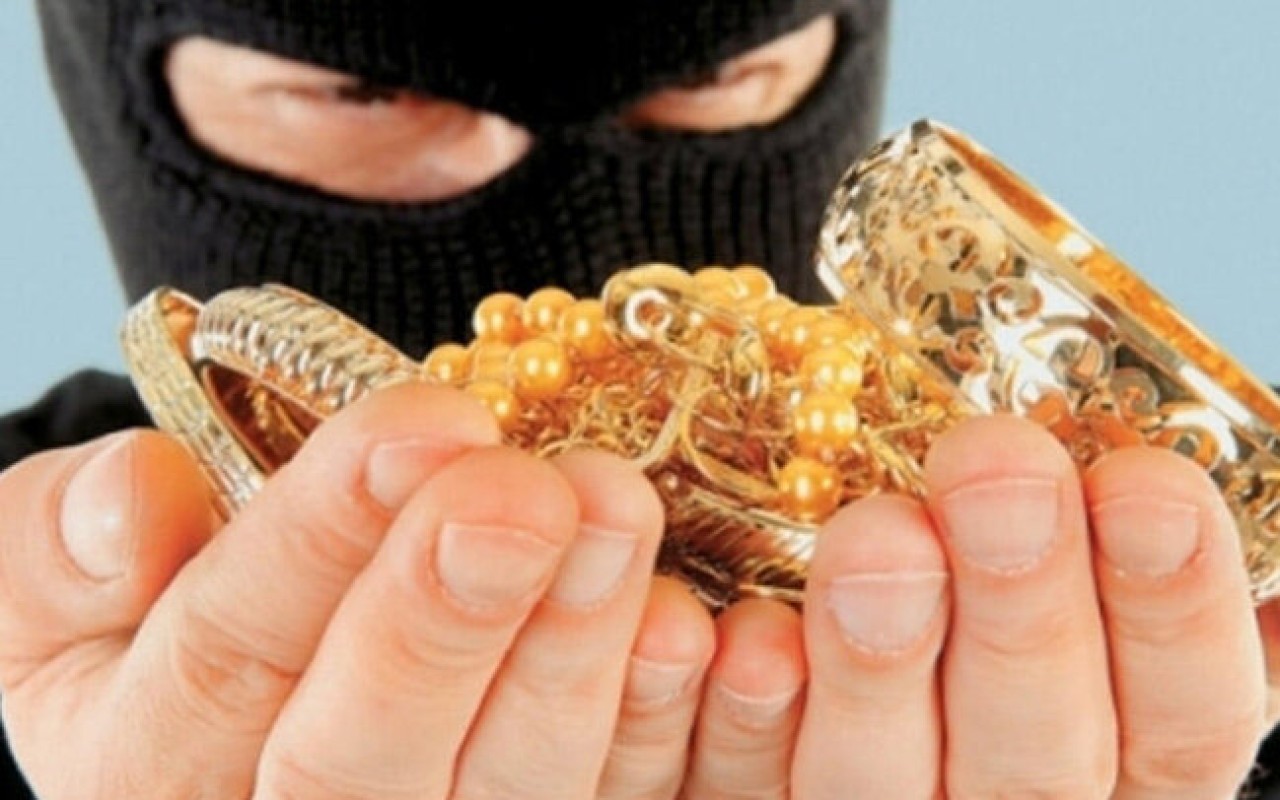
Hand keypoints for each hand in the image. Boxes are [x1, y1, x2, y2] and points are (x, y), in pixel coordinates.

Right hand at [0, 383, 727, 798]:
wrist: (232, 675)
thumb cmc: (151, 604)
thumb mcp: (64, 573)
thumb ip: (62, 547)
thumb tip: (136, 493)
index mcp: (150, 767)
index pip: (224, 660)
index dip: (318, 544)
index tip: (422, 426)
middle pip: (362, 755)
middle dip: (449, 611)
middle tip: (528, 488)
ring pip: (503, 788)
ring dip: (573, 652)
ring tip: (620, 510)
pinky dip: (659, 728)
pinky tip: (693, 628)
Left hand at [780, 415, 1268, 797]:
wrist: (813, 746)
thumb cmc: (977, 631)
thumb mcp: (1080, 614)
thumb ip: (1116, 569)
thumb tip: (1168, 472)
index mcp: (1114, 761)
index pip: (1182, 723)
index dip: (1177, 614)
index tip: (1147, 483)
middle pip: (1035, 756)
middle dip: (1023, 608)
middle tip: (995, 465)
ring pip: (880, 782)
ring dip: (877, 662)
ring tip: (875, 535)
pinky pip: (745, 788)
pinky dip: (741, 719)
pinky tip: (742, 634)